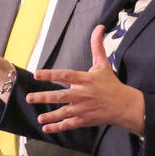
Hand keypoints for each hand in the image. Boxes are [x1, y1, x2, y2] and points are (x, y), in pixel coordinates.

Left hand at [28, 25, 145, 135]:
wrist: (125, 105)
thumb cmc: (111, 84)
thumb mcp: (103, 64)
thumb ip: (97, 46)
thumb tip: (99, 27)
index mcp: (85, 80)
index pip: (65, 75)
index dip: (51, 74)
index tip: (37, 74)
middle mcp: (83, 94)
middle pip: (61, 96)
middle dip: (44, 97)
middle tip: (29, 98)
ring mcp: (83, 108)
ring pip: (64, 112)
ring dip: (50, 116)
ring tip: (38, 117)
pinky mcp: (85, 120)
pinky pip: (69, 124)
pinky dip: (58, 127)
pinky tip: (46, 128)